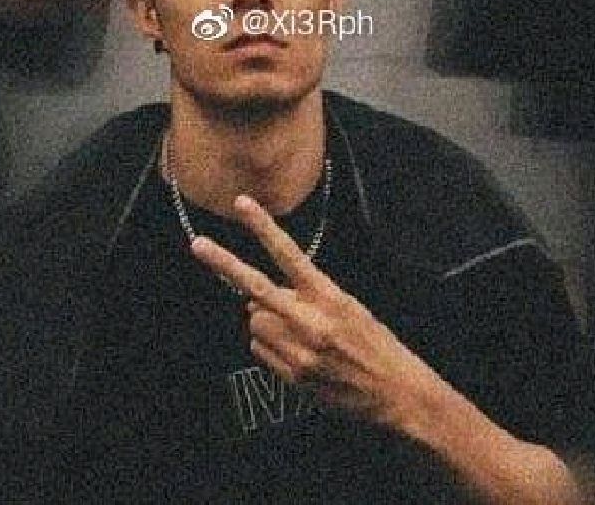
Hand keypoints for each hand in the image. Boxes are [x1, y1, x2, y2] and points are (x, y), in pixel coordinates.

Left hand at [191, 194, 442, 431]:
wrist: (397, 392)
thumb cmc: (374, 342)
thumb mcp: (347, 306)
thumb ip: (306, 295)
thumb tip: (259, 296)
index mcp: (329, 296)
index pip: (289, 254)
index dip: (263, 228)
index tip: (243, 203)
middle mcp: (310, 321)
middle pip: (256, 287)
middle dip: (224, 264)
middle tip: (197, 244)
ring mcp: (299, 351)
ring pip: (255, 321)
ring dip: (264, 320)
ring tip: (296, 331)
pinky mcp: (293, 375)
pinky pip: (260, 349)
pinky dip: (269, 345)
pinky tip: (296, 352)